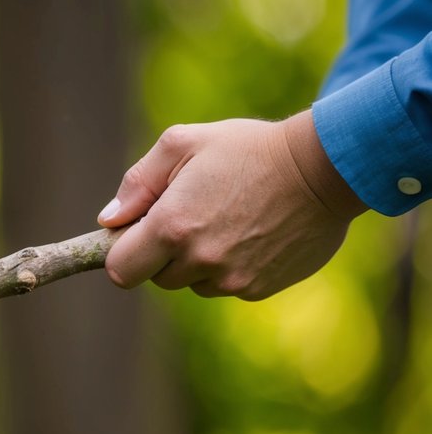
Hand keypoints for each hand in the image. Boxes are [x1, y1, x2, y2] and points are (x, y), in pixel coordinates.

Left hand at [98, 110, 366, 299]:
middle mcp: (198, 260)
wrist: (324, 168)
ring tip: (225, 219)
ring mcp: (230, 279)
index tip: (136, 235)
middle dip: (162, 253)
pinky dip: (229, 267)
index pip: (120, 270)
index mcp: (170, 226)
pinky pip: (226, 286)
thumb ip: (137, 183)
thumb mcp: (183, 144)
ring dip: (196, 261)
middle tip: (190, 216)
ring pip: (192, 283)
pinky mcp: (257, 289)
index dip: (122, 253)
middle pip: (156, 278)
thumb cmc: (247, 149)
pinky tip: (251, 233)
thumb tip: (108, 221)